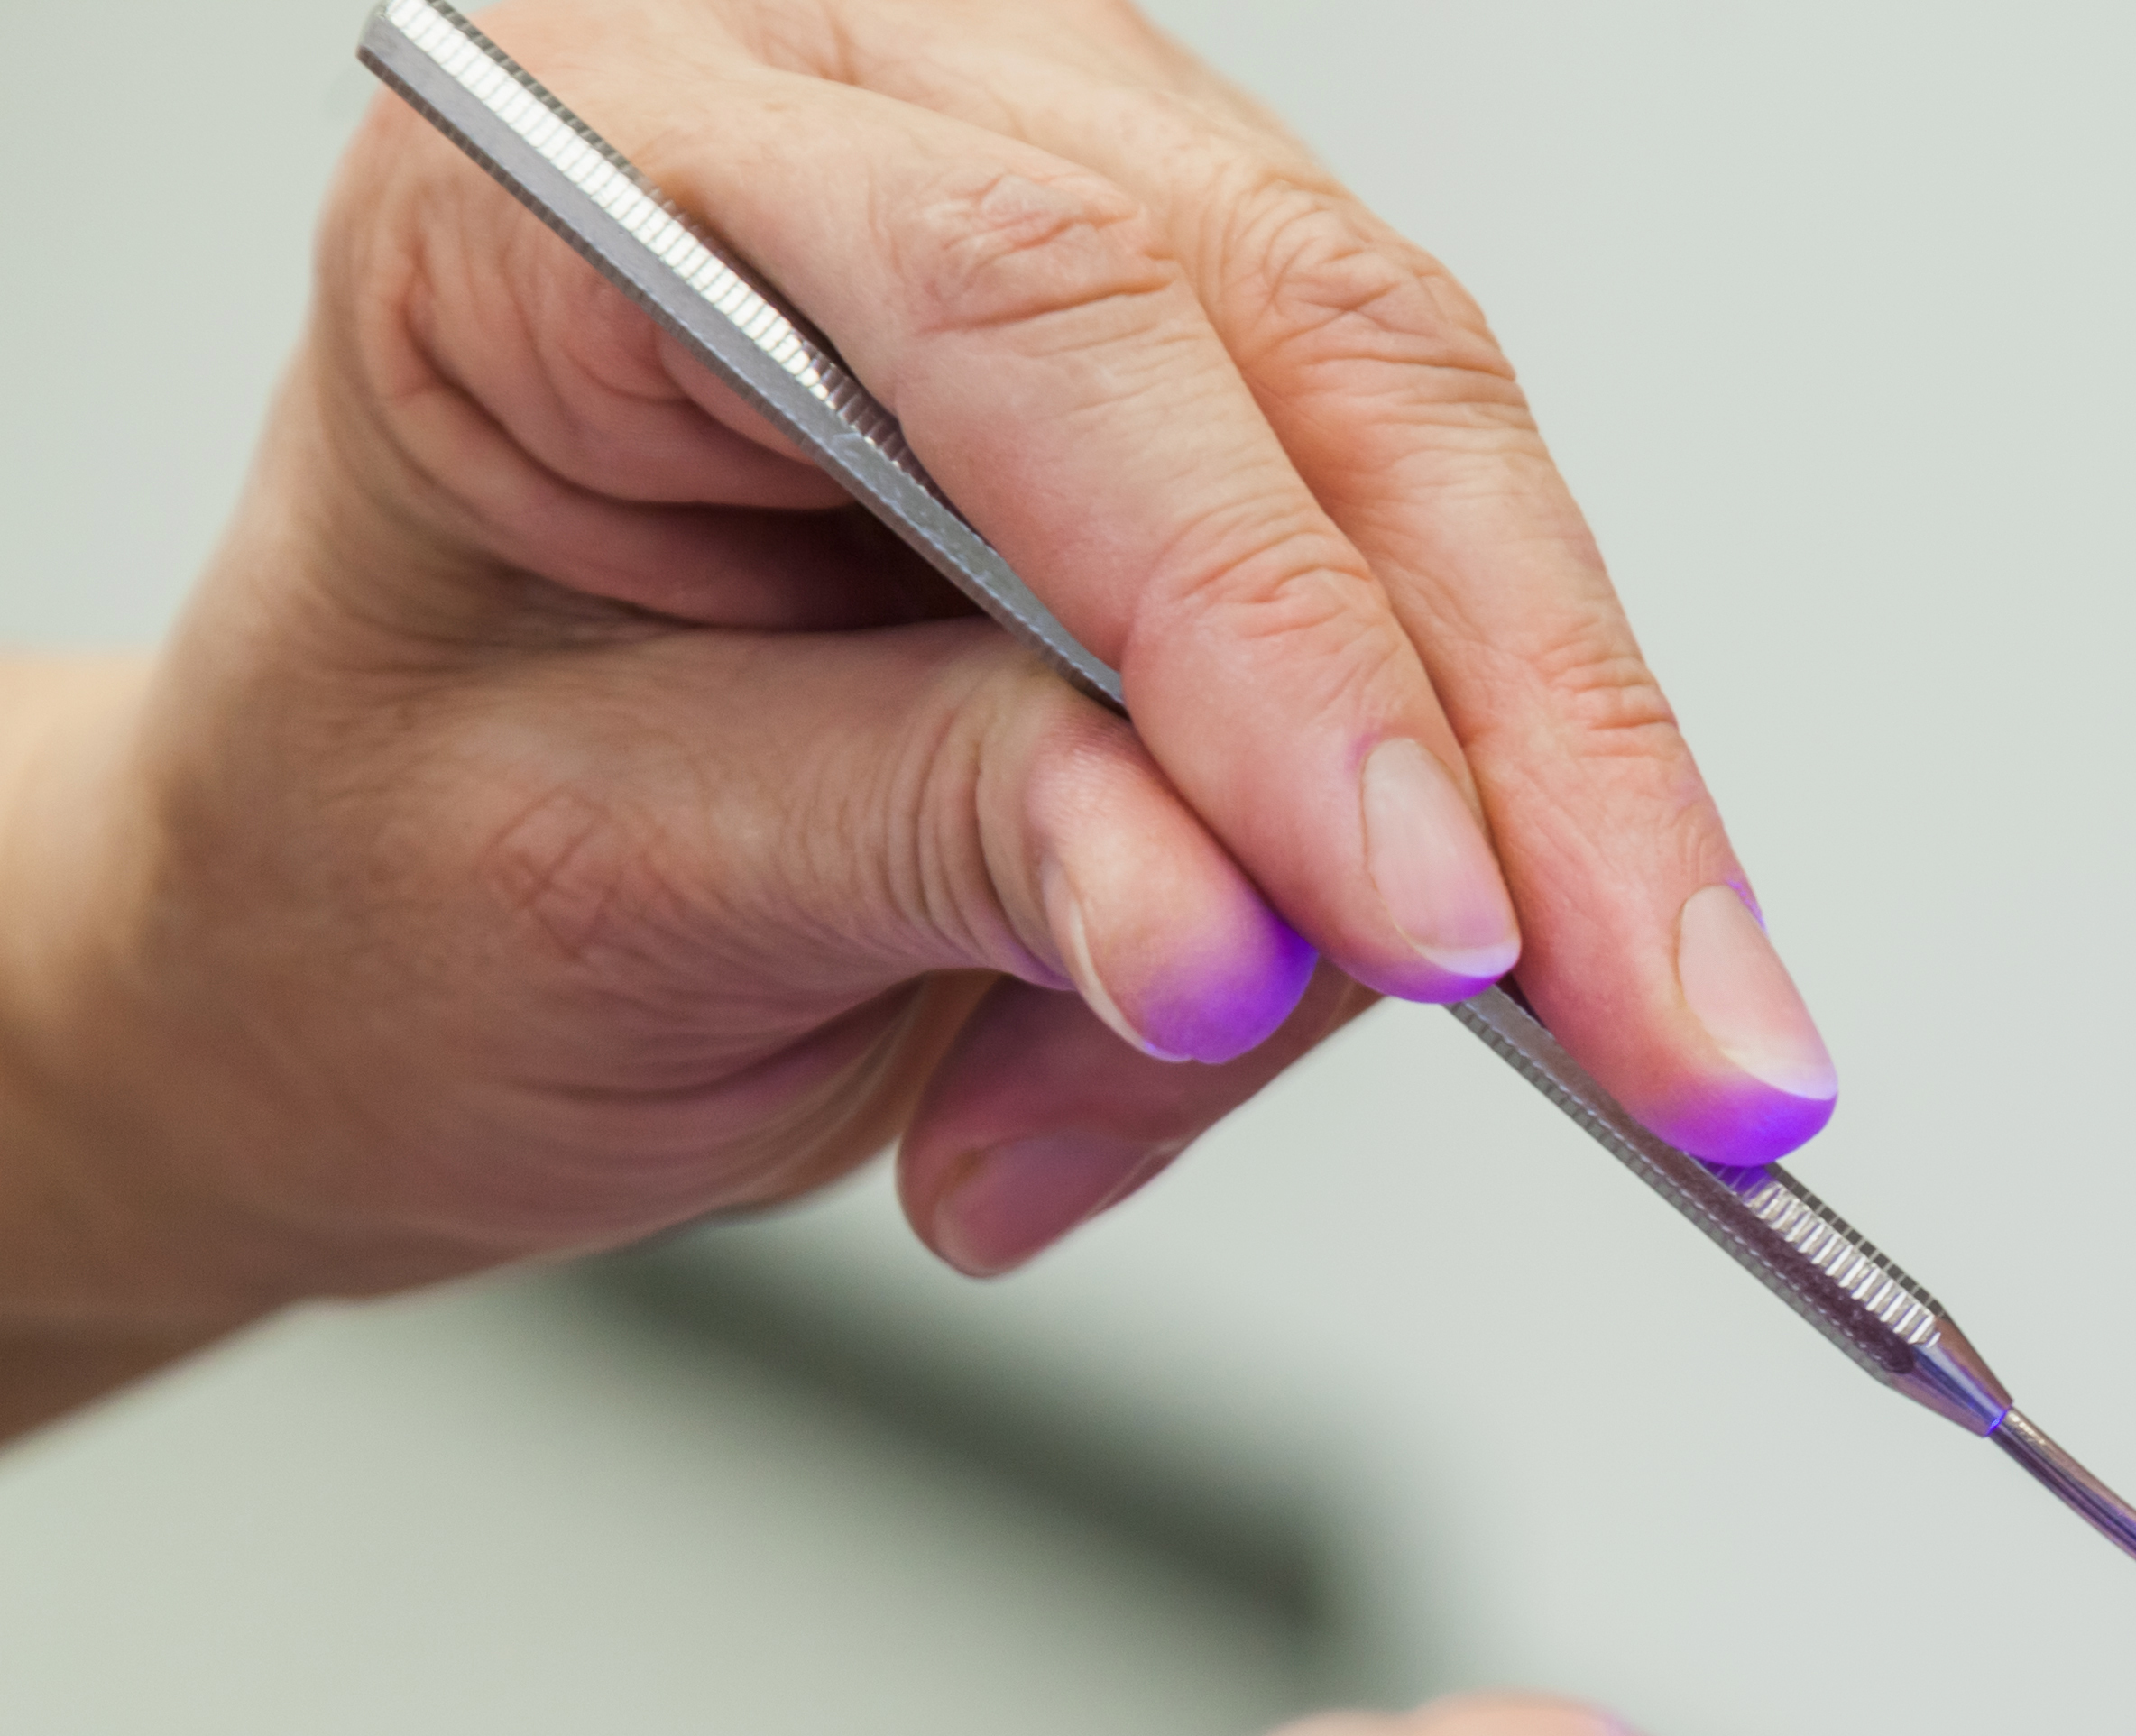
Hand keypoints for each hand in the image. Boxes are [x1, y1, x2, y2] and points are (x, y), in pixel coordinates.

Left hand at [0, 0, 1834, 1406]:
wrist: (364, 933)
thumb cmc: (384, 861)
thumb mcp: (589, 882)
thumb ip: (925, 845)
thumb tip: (1237, 924)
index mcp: (599, 142)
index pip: (1024, 308)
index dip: (1268, 624)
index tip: (1424, 919)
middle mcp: (874, 117)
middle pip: (1323, 360)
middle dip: (1533, 749)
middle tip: (1677, 1045)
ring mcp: (1082, 246)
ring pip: (1438, 489)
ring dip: (1491, 862)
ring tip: (1206, 1125)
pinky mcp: (1228, 425)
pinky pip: (1448, 625)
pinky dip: (1426, 896)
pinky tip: (1285, 1030)